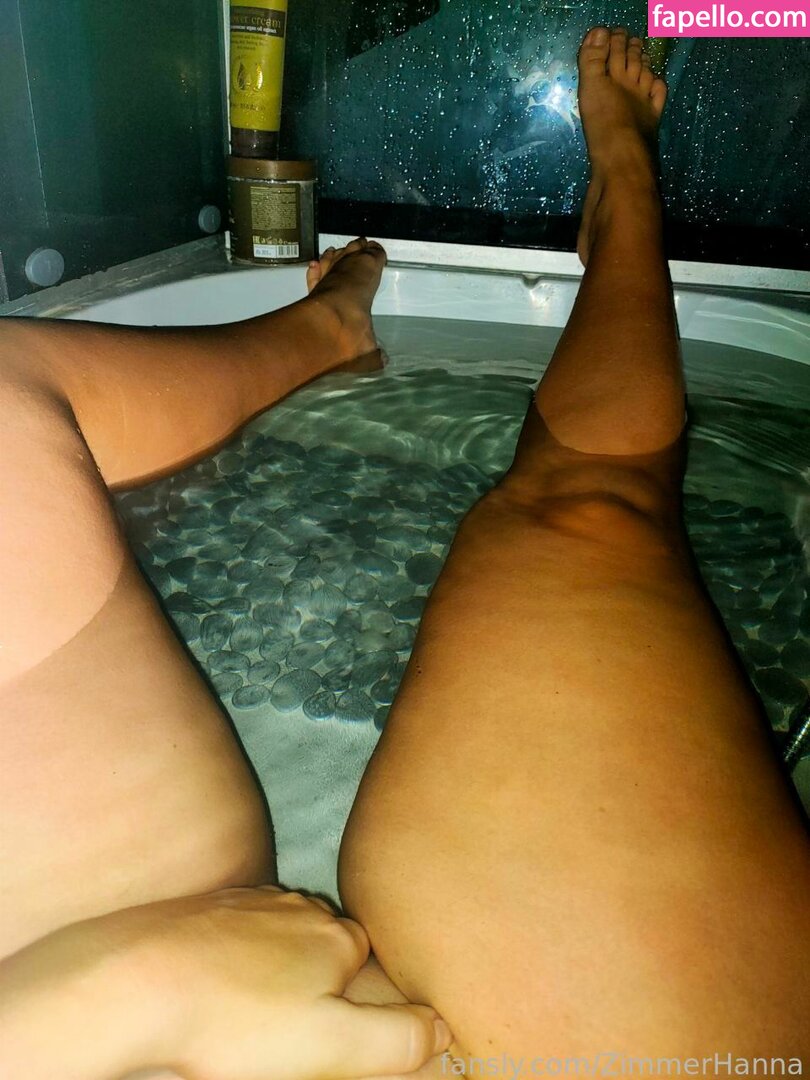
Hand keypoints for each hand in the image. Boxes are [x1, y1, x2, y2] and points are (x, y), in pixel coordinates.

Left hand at [0, 886, 449, 1079]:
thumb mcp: (331, 1044)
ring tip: (250, 1015)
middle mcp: (300, 908)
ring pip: (281, 937)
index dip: (358, 1003)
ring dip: (275, 971)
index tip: (333, 1034)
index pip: (370, 965)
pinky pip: (238, 933)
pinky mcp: (206, 908)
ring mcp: (250, 901)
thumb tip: (443, 1026)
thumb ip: (396, 1037)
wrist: (134, 981)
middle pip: (326, 947)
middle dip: (318, 983)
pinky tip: (217, 989)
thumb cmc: (233, 1019)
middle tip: (287, 1032)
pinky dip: (236, 961)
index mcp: (337, 937)